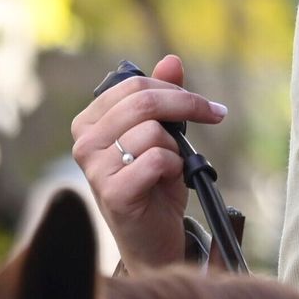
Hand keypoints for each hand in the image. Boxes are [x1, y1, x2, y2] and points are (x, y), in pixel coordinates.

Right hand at [70, 54, 227, 271]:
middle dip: (187, 106)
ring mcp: (94, 169)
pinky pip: (157, 160)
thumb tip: (171, 61)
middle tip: (214, 116)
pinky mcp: (113, 193)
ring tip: (172, 166)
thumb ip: (163, 97)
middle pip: (143, 103)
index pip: (133, 86)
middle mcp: (84, 143)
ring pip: (153, 132)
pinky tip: (167, 180)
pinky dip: (174, 167)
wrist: (152, 237)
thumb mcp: (162, 134)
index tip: (205, 104)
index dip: (174, 89)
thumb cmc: (154, 183)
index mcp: (89, 122)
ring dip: (176, 148)